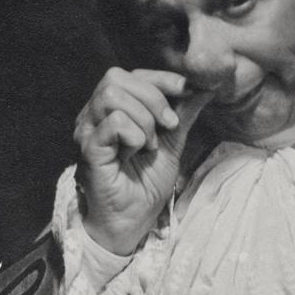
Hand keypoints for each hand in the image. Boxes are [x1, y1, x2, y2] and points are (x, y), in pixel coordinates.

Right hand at [74, 67, 211, 254]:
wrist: (133, 220)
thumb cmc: (146, 182)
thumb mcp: (172, 140)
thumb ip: (184, 111)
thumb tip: (206, 84)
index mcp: (112, 108)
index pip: (132, 74)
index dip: (162, 79)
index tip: (187, 92)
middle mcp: (94, 115)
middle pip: (116, 77)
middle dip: (152, 97)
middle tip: (168, 125)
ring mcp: (87, 131)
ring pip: (113, 97)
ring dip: (143, 119)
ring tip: (149, 145)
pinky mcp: (89, 150)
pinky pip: (113, 123)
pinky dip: (134, 136)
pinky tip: (135, 154)